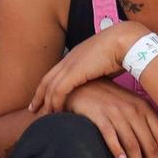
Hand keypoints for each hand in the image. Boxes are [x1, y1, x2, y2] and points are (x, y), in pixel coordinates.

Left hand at [29, 22, 146, 114]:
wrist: (125, 41)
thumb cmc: (122, 51)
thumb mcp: (104, 64)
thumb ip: (98, 74)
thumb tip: (101, 85)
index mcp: (75, 56)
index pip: (55, 73)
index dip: (47, 86)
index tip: (42, 97)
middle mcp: (69, 59)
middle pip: (47, 80)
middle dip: (38, 95)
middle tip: (32, 109)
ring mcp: (70, 65)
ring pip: (50, 87)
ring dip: (45, 103)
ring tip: (42, 116)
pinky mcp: (74, 73)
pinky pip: (58, 90)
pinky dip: (55, 102)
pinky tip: (55, 112)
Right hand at [66, 80, 157, 157]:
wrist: (83, 85)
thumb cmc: (110, 99)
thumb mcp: (134, 106)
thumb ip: (152, 123)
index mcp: (145, 108)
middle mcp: (133, 110)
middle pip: (149, 144)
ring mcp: (115, 113)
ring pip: (132, 144)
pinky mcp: (98, 115)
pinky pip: (110, 135)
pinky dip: (117, 149)